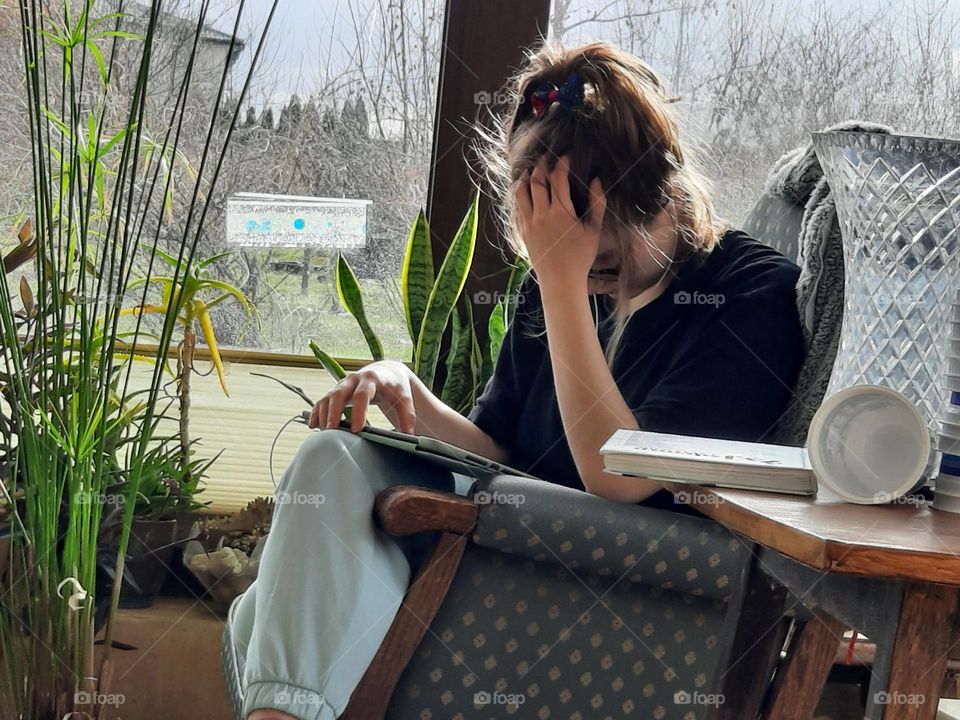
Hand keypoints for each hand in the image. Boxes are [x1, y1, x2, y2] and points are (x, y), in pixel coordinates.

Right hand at [309, 360, 416, 432]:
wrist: (387, 371)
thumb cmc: (396, 386)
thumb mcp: (405, 397)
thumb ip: (407, 415)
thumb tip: (408, 434)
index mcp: (372, 379)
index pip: (363, 394)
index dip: (359, 411)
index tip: (358, 429)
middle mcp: (354, 379)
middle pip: (339, 393)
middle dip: (333, 412)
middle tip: (331, 431)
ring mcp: (343, 384)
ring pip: (328, 397)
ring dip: (322, 414)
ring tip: (322, 432)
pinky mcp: (336, 390)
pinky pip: (322, 400)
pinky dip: (316, 412)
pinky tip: (313, 425)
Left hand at [514, 155, 605, 289]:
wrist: (560, 281)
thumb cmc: (580, 257)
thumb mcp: (594, 231)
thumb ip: (597, 204)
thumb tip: (597, 180)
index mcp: (561, 212)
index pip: (558, 178)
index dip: (562, 163)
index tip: (566, 156)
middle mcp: (541, 215)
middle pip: (536, 181)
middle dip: (541, 166)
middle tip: (546, 158)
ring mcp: (529, 223)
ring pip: (521, 192)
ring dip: (526, 178)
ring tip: (531, 171)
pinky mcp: (522, 232)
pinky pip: (516, 208)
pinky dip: (519, 196)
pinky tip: (524, 192)